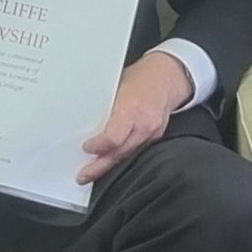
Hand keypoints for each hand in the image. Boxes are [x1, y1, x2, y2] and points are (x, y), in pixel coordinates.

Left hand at [77, 50, 191, 182]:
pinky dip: (123, 157)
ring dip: (111, 165)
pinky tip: (112, 162)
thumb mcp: (116, 85)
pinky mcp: (156, 137)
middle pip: (120, 153)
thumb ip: (104, 107)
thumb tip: (85, 121)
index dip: (98, 146)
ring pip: (128, 156)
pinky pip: (137, 152)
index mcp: (132, 108)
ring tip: (93, 174)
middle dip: (100, 167)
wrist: (168, 76)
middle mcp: (144, 124)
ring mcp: (153, 133)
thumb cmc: (141, 77)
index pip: (113, 137)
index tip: (87, 148)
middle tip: (84, 176)